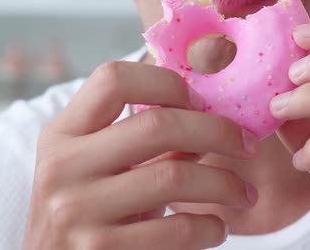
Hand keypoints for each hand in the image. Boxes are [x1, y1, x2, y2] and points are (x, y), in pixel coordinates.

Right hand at [23, 61, 257, 249]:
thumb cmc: (91, 208)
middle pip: (157, 126)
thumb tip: (214, 113)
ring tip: (244, 194)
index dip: (167, 83)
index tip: (201, 102)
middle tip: (246, 146)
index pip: (113, 79)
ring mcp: (78, 211)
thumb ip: (148, 139)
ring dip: (226, 184)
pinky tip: (217, 228)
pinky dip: (210, 227)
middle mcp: (63, 167)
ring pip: (175, 177)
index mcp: (63, 134)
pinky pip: (177, 230)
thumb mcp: (103, 166)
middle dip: (218, 132)